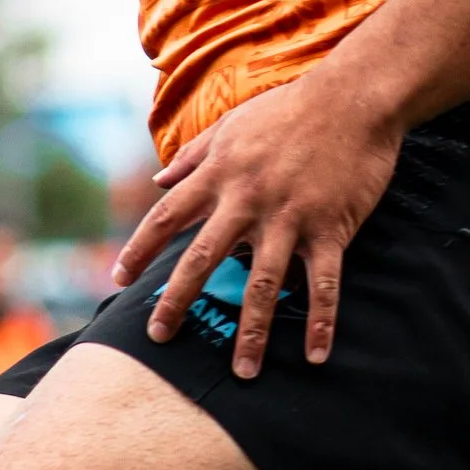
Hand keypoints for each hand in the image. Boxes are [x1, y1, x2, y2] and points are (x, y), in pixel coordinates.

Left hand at [112, 71, 401, 377]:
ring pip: (262, 283)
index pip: (166, 216)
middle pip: (202, 257)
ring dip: (251, 331)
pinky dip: (320, 321)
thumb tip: (158, 180)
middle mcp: (246, 200)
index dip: (139, 249)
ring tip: (242, 372)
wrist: (352, 98)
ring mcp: (289, 217)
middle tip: (159, 337)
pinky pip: (323, 284)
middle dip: (177, 300)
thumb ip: (193, 156)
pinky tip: (315, 355)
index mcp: (220, 174)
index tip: (116, 279)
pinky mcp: (329, 228)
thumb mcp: (231, 124)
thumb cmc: (289, 109)